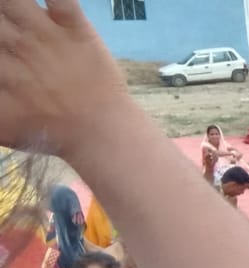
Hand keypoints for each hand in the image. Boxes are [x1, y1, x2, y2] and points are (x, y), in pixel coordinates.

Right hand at [0, 1, 131, 150]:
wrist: (99, 132)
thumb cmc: (49, 132)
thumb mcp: (1, 123)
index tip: (1, 47)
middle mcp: (15, 45)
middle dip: (0, 20)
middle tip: (8, 32)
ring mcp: (46, 34)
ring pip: (15, 1)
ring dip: (11, 3)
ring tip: (13, 8)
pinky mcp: (76, 28)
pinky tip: (46, 1)